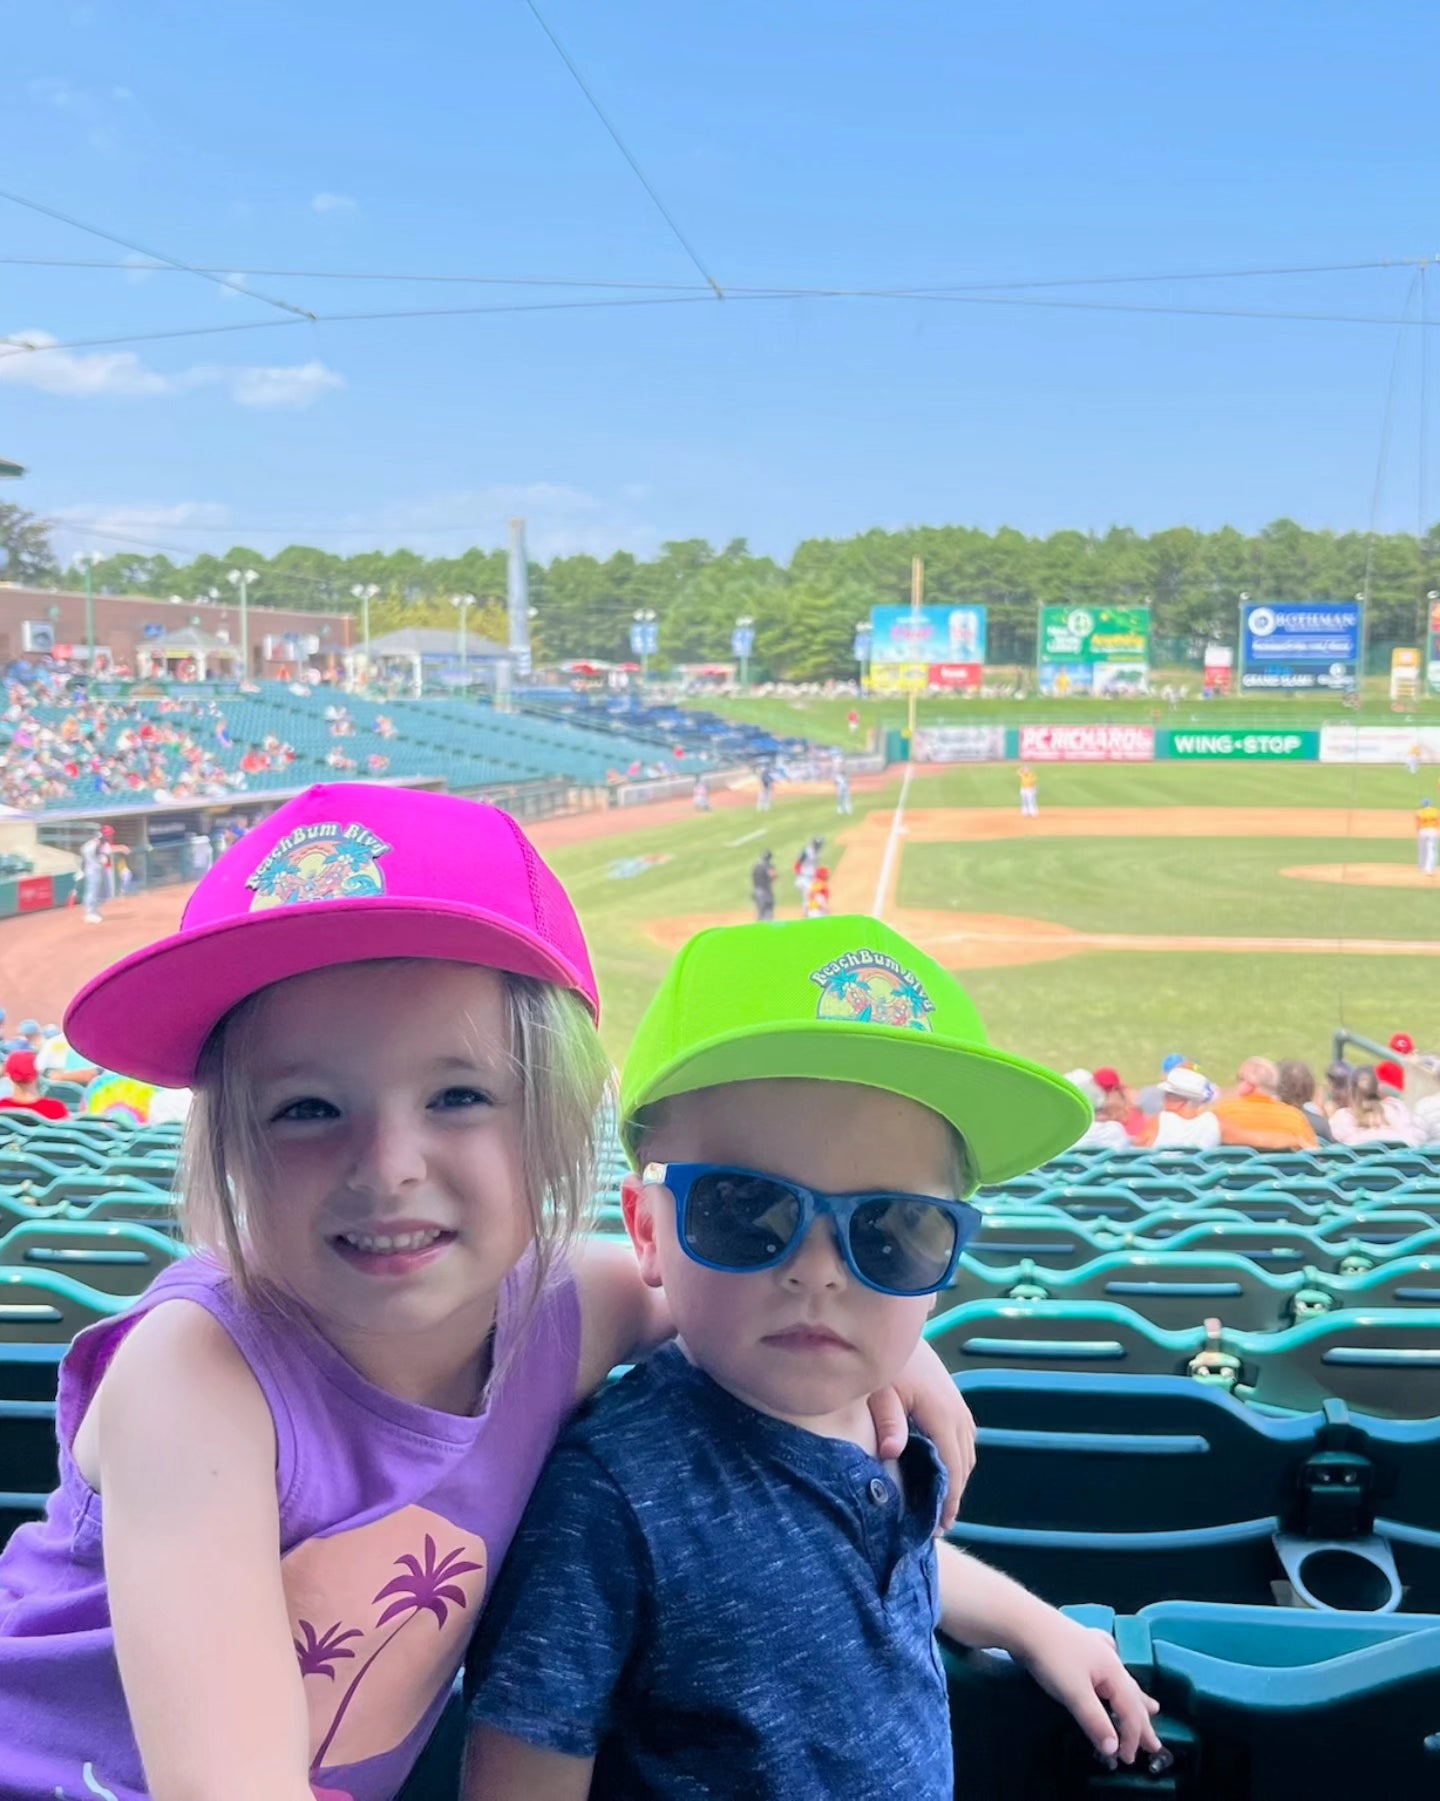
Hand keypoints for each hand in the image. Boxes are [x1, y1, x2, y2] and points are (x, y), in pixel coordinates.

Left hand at [868, 1339, 975, 1527]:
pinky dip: (959, 1459)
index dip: (949, 1498)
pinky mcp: (955, 1400)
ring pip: (967, 1452)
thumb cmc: (885, 1362)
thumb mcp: (879, 1389)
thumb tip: (891, 1453)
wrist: (895, 1327)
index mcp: (941, 1413)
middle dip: (954, 1495)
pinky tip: (943, 1472)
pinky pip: (965, 1438)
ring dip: (958, 1478)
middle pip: (964, 1464)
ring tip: (941, 1505)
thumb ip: (886, 1420)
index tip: (938, 1526)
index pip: (952, 1466)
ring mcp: (959, 1405)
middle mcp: (957, 1412)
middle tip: (938, 1525)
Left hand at [1012, 1616, 1161, 1764]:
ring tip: (1152, 1707)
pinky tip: (1115, 1658)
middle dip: (1143, 1722)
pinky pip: (1107, 1660)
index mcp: (1113, 1672)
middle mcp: (1110, 1659)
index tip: (1127, 1760)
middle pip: (1132, 1695)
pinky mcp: (1080, 1641)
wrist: (1025, 1622)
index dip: (1131, 1738)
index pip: (1130, 1711)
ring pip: (1123, 1679)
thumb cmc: (1051, 1659)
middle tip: (1155, 1745)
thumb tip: (1113, 1749)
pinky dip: (1116, 1670)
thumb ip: (1095, 1721)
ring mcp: (1095, 1647)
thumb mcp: (1074, 1694)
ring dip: (1136, 1698)